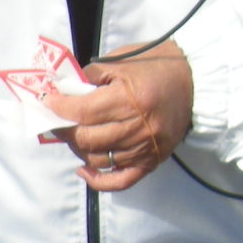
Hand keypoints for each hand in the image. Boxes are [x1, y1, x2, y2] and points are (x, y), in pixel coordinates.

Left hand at [44, 42, 192, 190]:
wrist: (196, 79)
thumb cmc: (155, 66)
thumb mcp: (121, 61)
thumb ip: (91, 77)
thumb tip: (62, 92)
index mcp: (130, 99)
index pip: (83, 111)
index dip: (59, 108)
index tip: (47, 102)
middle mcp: (138, 127)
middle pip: (87, 138)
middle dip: (65, 130)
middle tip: (57, 122)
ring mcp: (146, 147)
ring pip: (98, 159)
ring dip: (79, 149)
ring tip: (75, 136)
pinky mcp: (152, 161)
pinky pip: (120, 181)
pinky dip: (98, 180)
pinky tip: (84, 170)